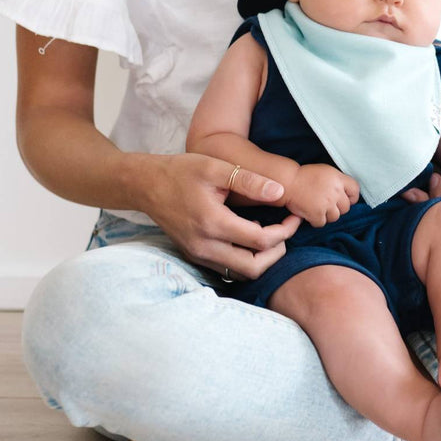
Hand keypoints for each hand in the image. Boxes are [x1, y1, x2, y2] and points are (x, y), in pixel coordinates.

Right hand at [137, 154, 299, 279]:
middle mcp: (205, 246)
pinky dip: (245, 259)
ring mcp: (198, 254)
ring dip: (262, 259)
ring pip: (241, 273)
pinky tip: (248, 236)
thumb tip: (280, 192)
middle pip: (254, 267)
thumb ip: (249, 181)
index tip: (294, 217)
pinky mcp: (194, 255)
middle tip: (285, 230)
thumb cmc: (181, 171)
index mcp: (213, 223)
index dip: (284, 231)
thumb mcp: (216, 168)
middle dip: (277, 251)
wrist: (146, 185)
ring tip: (270, 235)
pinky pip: (227, 269)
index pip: (260, 240)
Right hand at [286, 163, 359, 226]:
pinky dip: (315, 220)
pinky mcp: (317, 214)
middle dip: (336, 208)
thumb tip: (345, 193)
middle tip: (325, 204)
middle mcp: (335, 191)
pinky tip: (309, 212)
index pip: (355, 190)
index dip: (351, 197)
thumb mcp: (325, 171)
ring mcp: (327, 203)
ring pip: (335, 217)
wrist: (288, 182)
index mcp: (338, 178)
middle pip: (345, 208)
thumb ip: (337, 181)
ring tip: (316, 207)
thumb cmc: (304, 176)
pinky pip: (322, 223)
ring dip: (326, 215)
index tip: (345, 199)